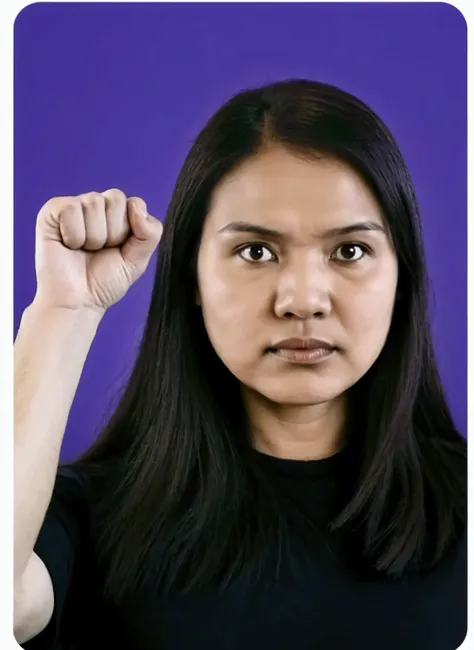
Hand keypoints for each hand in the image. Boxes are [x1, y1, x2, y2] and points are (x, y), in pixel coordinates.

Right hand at [33, 189, 162, 312]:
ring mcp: (74, 207)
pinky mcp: (52, 212)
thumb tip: (136, 205)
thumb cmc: (104, 282)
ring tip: (84, 250)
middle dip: (113, 232)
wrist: (78, 302)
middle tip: (99, 251)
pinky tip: (68, 245)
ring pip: (94, 202)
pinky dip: (73, 234)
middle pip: (115, 198)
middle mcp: (96, 207)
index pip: (135, 203)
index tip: (119, 249)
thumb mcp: (138, 260)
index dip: (130, 229)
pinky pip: (71, 208)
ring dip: (93, 236)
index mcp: (117, 215)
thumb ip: (150, 233)